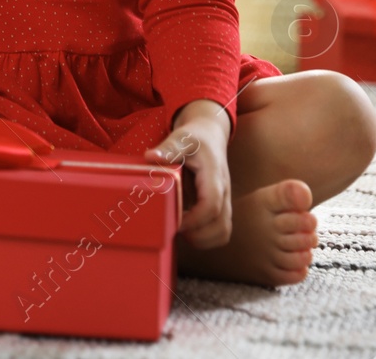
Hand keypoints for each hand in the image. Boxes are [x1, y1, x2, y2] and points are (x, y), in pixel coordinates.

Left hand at [147, 98, 232, 247]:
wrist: (210, 135)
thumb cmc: (195, 137)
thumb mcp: (182, 138)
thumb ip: (169, 148)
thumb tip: (151, 157)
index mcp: (214, 177)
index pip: (211, 206)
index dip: (193, 220)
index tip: (174, 222)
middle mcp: (224, 192)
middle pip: (221, 226)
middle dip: (198, 236)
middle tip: (174, 231)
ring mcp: (224, 201)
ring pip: (223, 232)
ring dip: (203, 240)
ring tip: (180, 233)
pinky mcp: (220, 207)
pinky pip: (220, 230)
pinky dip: (206, 237)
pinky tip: (187, 229)